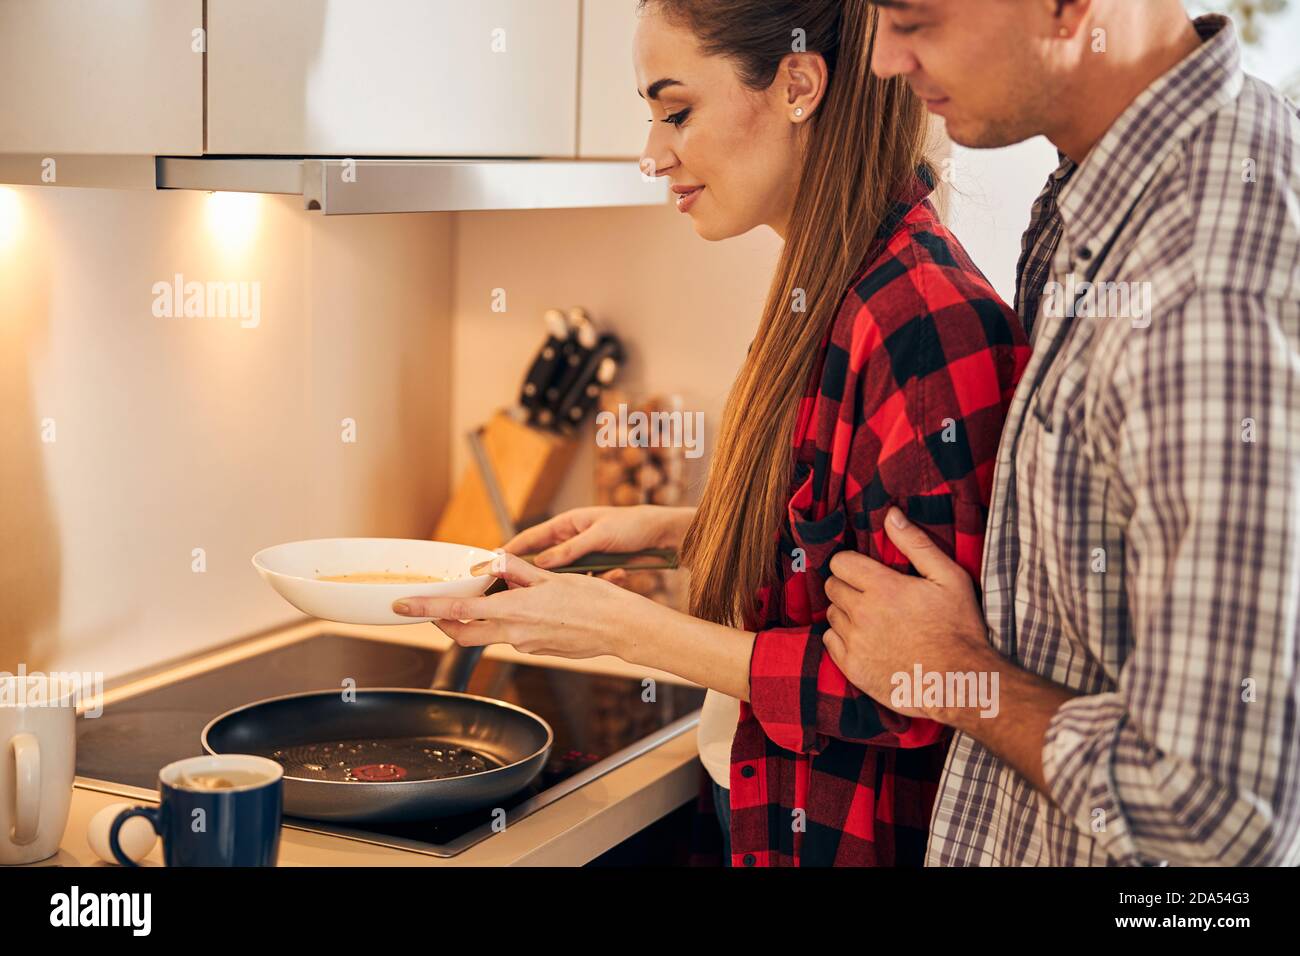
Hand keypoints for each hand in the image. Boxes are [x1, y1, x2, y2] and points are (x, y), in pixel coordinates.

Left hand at [391, 553, 655, 659]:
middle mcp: (516, 634)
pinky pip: (515, 637)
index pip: (457, 612)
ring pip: (490, 635)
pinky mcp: (541, 651)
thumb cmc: (595, 601)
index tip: (403, 607)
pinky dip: (509, 623)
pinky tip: (527, 609)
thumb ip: (518, 571)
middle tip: (433, 610)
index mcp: (514, 612)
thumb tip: (494, 562)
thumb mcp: (553, 577)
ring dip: (481, 620)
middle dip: (443, 625)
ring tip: (489, 598)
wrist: (623, 629)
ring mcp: (528, 646)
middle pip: (463, 635)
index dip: (426, 610)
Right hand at [503, 505, 693, 584]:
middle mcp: (572, 540)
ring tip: (581, 586)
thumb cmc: (631, 525)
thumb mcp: (599, 536)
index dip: (510, 550)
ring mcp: (585, 555)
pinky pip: (590, 581)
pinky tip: (617, 576)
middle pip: (545, 562)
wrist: (662, 535)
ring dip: (576, 582)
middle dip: (538, 576)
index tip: (491, 563)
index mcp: (567, 524)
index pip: (531, 538)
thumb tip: (542, 563)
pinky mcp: (599, 568)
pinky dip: (601, 581)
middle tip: (521, 591)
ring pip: (567, 576)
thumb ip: (571, 550)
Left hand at [822, 507, 997, 724]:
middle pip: (832, 587)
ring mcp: (855, 642)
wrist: (960, 682)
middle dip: (848, 586)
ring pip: (831, 614)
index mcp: (883, 587)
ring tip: (872, 619)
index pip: (840, 563)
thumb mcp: (950, 578)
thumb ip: (916, 544)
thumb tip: (891, 515)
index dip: (852, 564)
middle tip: (872, 595)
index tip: (866, 572)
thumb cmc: (960, 628)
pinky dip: (842, 638)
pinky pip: (830, 642)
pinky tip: (866, 640)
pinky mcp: (852, 667)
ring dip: (846, 612)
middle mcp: (862, 613)